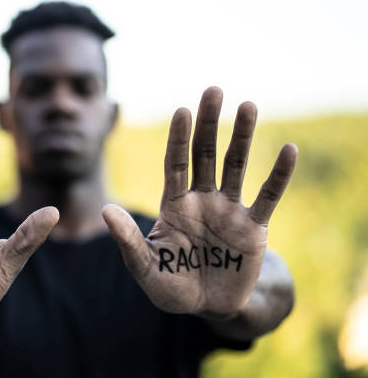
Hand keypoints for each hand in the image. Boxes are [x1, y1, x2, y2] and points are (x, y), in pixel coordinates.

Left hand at [102, 87, 296, 316]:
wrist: (209, 306)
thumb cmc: (172, 286)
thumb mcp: (146, 268)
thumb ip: (129, 241)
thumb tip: (105, 211)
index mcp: (174, 205)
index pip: (175, 164)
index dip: (178, 139)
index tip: (182, 110)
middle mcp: (202, 200)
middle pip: (205, 154)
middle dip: (209, 124)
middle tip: (214, 89)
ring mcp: (228, 211)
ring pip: (235, 167)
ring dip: (242, 137)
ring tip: (248, 105)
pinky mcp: (253, 228)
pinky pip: (268, 197)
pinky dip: (279, 176)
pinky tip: (289, 149)